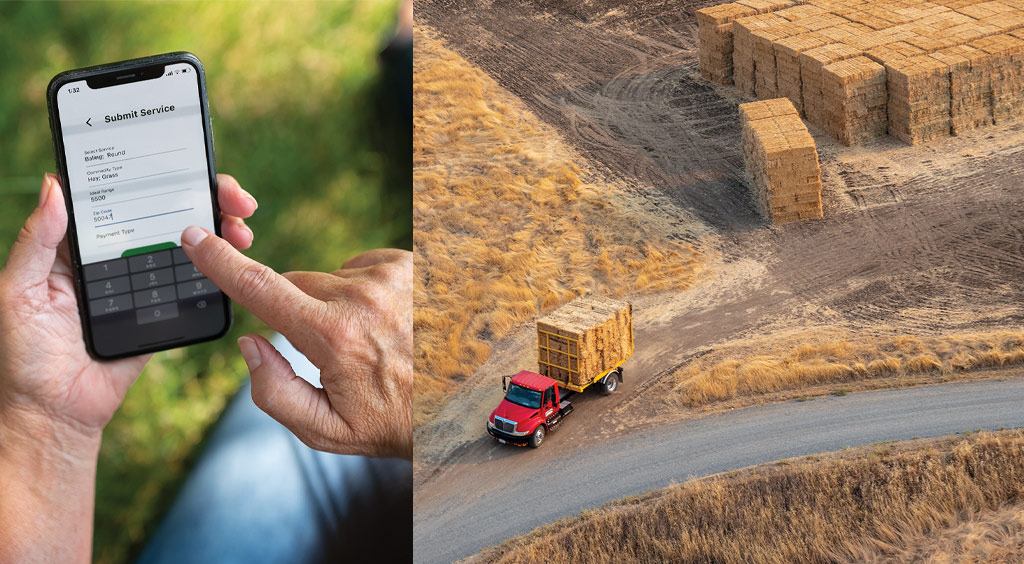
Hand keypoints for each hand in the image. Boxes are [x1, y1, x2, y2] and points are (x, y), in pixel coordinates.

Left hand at [0, 173, 256, 563]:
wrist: (57, 412)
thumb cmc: (24, 354)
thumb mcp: (16, 291)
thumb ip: (36, 241)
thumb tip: (53, 186)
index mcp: (79, 243)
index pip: (124, 194)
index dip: (156, 173)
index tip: (186, 164)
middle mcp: (117, 254)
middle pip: (168, 210)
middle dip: (207, 195)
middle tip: (235, 198)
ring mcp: (146, 280)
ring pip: (190, 242)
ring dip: (221, 228)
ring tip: (242, 229)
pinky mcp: (166, 310)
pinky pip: (197, 283)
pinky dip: (221, 268)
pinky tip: (237, 259)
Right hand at [181, 229, 411, 459]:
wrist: (459, 404)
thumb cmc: (393, 422)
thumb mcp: (326, 429)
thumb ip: (274, 392)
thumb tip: (250, 343)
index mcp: (335, 336)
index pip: (261, 288)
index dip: (220, 262)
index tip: (194, 238)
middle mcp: (362, 297)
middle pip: (294, 285)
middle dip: (296, 313)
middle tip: (329, 353)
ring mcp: (391, 276)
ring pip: (329, 278)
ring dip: (334, 303)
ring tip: (368, 341)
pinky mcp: (410, 265)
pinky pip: (361, 268)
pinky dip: (362, 290)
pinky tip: (384, 322)